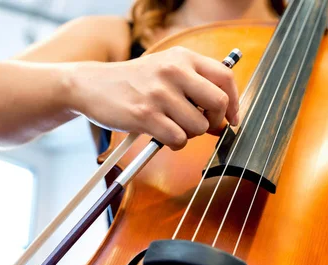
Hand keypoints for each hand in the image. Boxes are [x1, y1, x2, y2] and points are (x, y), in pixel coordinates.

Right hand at [66, 46, 239, 149]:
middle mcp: (174, 71)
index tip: (232, 117)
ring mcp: (159, 94)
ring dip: (190, 134)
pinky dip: (175, 144)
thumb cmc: (134, 82)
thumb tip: (224, 116)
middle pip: (219, 103)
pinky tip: (163, 136)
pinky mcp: (146, 115)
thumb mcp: (165, 69)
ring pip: (198, 127)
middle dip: (215, 121)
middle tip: (204, 126)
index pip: (225, 77)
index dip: (235, 102)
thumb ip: (195, 85)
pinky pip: (178, 139)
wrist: (93, 85)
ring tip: (173, 127)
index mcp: (183, 57)